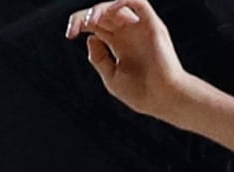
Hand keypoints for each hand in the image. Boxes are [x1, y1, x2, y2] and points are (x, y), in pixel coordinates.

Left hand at [68, 1, 198, 116]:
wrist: (163, 99)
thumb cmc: (141, 93)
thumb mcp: (111, 77)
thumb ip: (99, 58)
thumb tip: (90, 37)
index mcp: (118, 44)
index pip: (96, 24)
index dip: (79, 24)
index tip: (69, 34)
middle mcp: (129, 33)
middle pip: (103, 14)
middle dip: (85, 16)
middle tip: (75, 27)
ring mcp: (140, 28)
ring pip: (118, 5)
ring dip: (101, 9)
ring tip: (90, 21)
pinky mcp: (152, 26)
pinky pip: (139, 3)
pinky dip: (123, 1)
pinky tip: (109, 11)